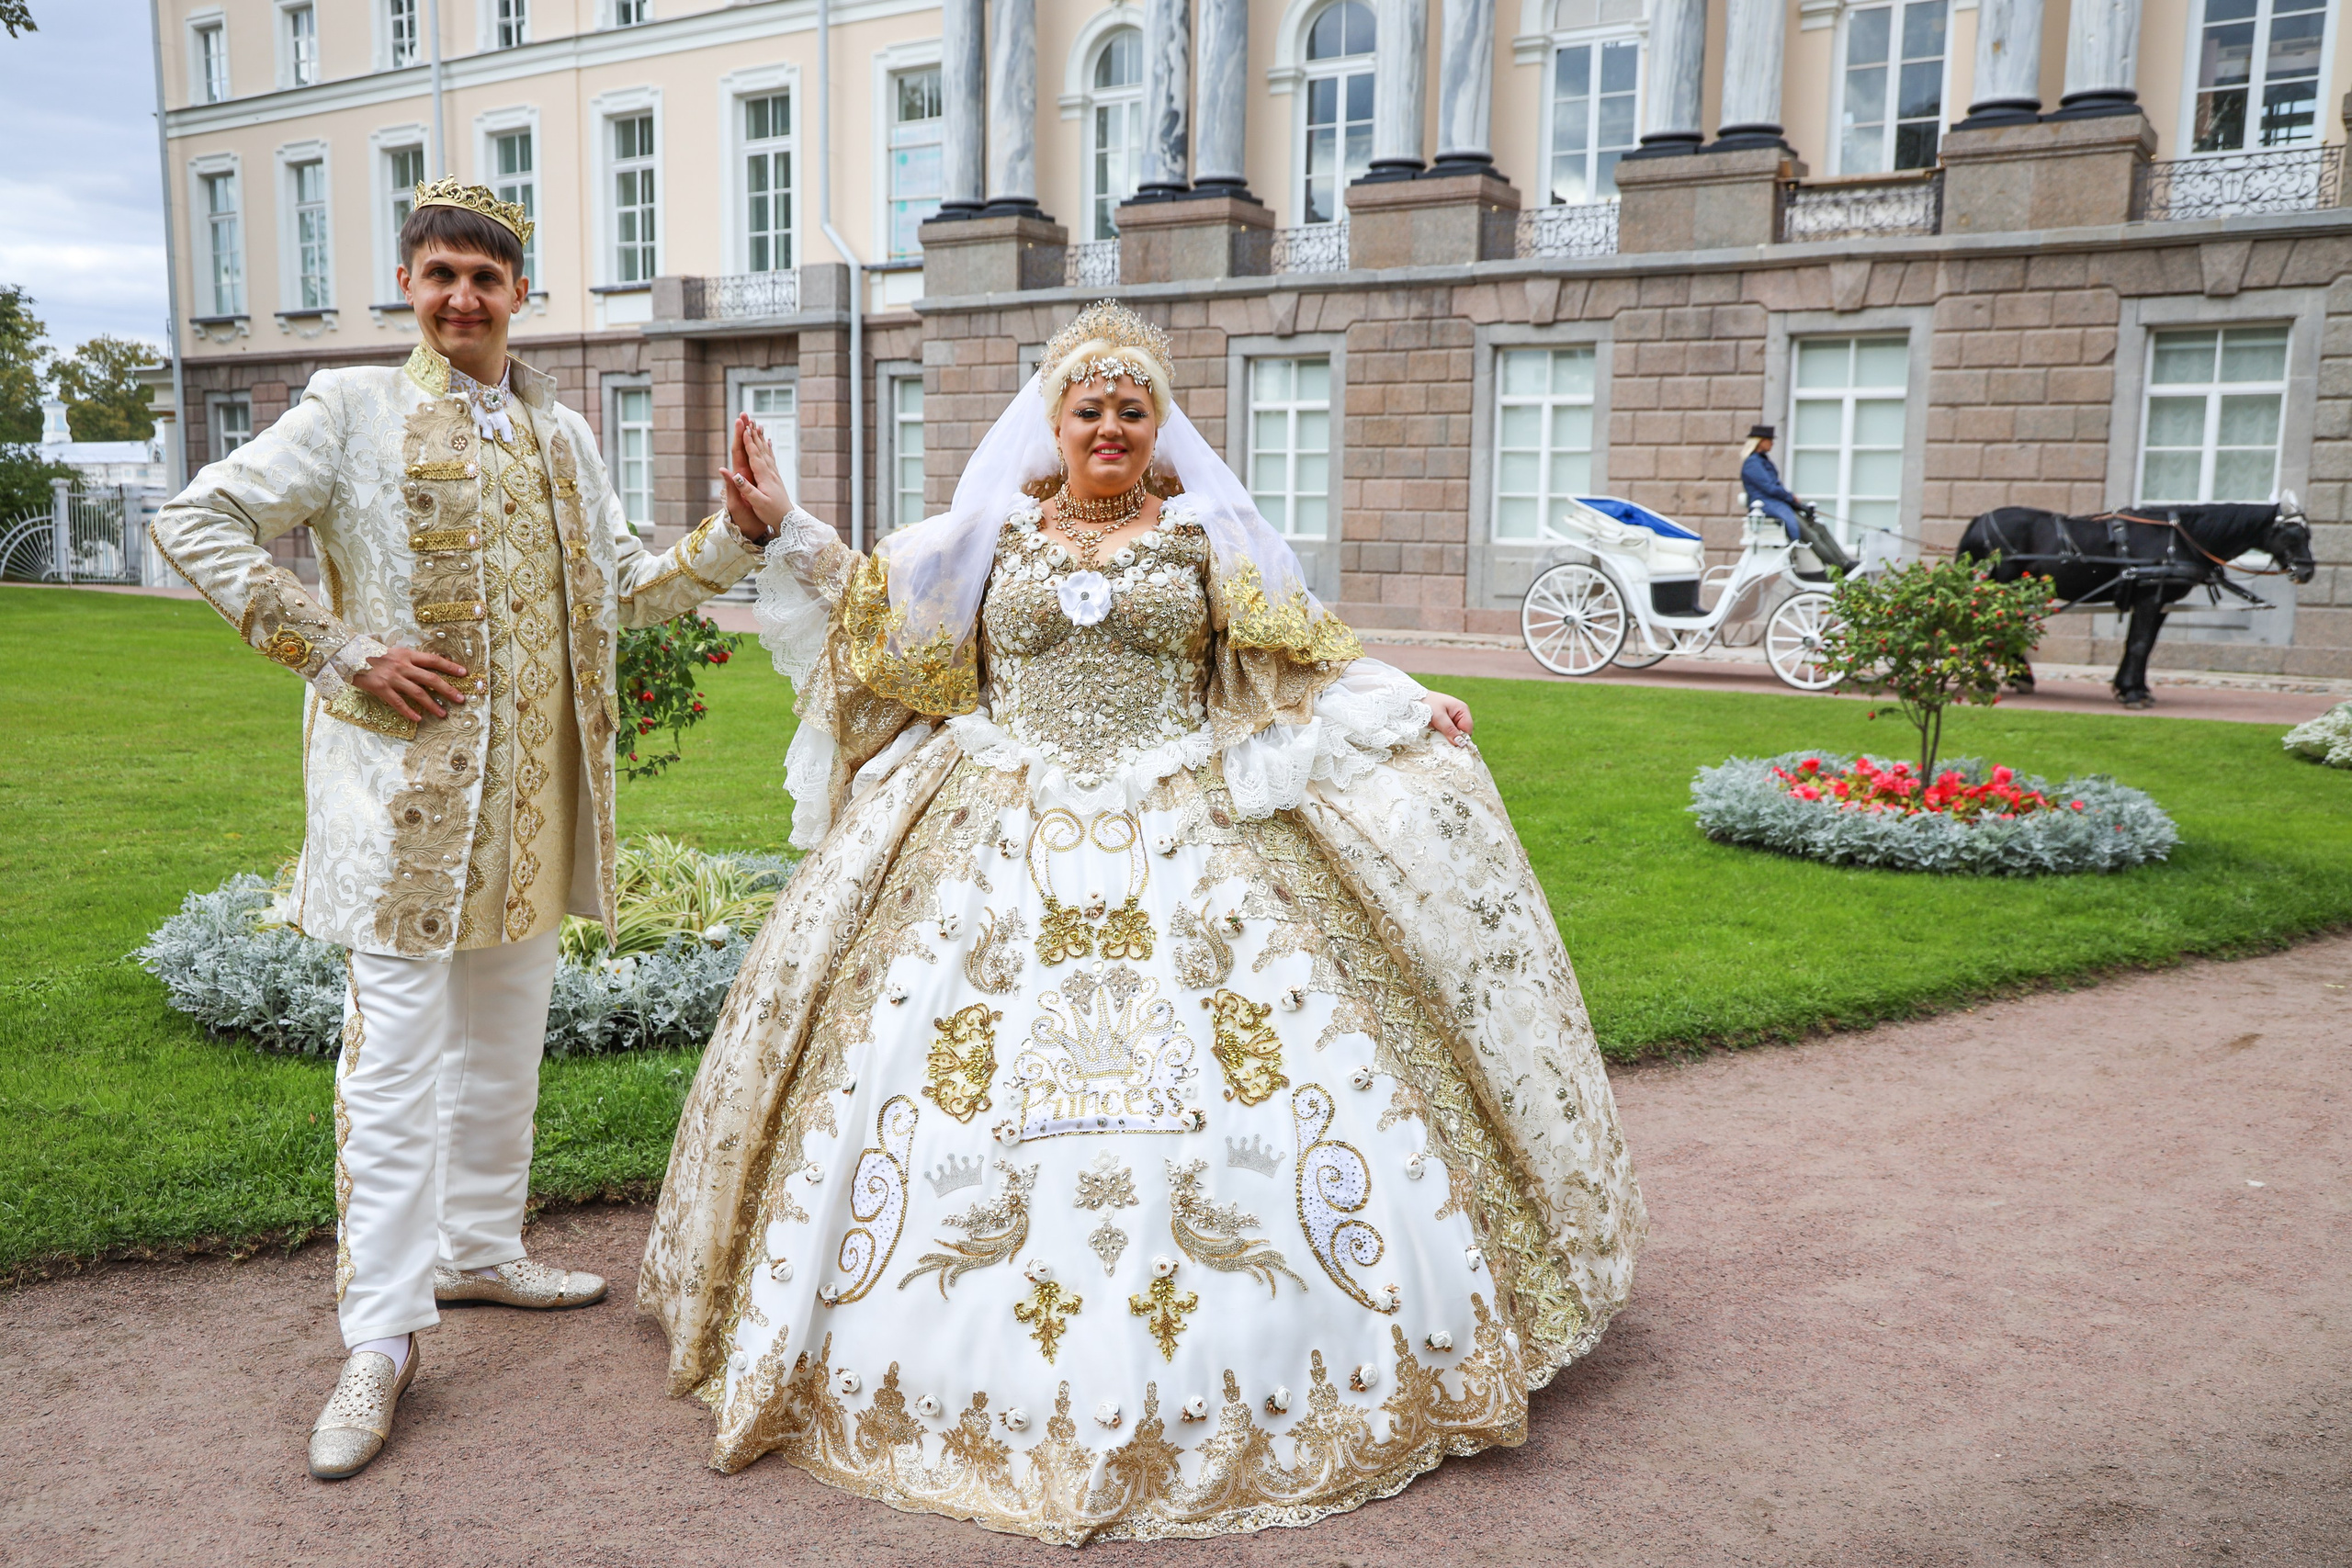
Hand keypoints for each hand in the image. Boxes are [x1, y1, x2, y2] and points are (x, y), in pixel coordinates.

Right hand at [352, 645, 470, 721]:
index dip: (450, 667)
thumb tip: (426, 667)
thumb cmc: (372, 654)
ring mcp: (392, 677)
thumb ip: (408, 659)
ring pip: (418, 693)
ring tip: (443, 714)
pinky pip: (398, 702)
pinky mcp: (381, 688)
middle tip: (460, 699)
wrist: (348, 655)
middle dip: (448, 690)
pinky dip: (409, 711)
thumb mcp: (393, 651)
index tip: (464, 673)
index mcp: (407, 654)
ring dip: (432, 704)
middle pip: (431, 679)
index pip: (433, 660)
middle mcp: (402, 665)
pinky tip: (418, 719)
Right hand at [720, 413, 790, 541]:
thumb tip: (734, 474)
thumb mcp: (758, 503)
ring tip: (756, 424)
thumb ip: (746, 488)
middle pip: (760, 449)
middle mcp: (770, 472)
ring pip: (766, 451)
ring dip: (760, 437)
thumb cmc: (772, 513)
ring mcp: (774, 474)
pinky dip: (767, 448)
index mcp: (765, 477)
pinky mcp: (775, 477)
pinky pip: (770, 458)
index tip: (744, 428)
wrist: (788, 520)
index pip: (755, 456)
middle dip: (753, 433)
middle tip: (748, 419)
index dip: (749, 442)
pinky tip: (767, 441)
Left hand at [1423, 692, 1472, 745]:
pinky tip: (1435, 734)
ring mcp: (1453, 719)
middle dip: (1453, 738)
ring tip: (1437, 736)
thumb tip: (1461, 743)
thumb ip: (1450, 730)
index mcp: (1462, 710)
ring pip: (1454, 734)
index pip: (1468, 729)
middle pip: (1462, 733)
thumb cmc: (1427, 704)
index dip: (1462, 738)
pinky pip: (1448, 733)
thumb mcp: (1439, 717)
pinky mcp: (1446, 723)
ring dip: (1447, 738)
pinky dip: (1442, 736)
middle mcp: (1460, 715)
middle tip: (1442, 741)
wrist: (1414, 699)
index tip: (1452, 745)